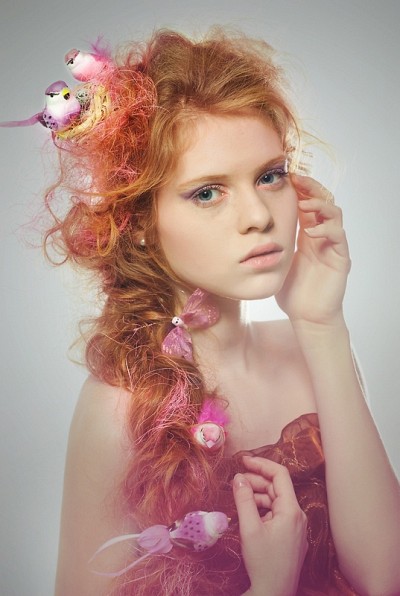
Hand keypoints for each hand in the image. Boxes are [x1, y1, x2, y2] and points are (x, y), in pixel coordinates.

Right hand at [233, 456, 307, 595]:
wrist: (274, 595)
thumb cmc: (263, 563)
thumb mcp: (249, 528)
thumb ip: (244, 499)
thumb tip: (238, 477)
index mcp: (291, 510)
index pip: (280, 475)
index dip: (261, 464)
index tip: (243, 461)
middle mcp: (298, 516)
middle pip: (277, 488)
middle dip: (256, 481)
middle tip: (235, 481)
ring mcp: (296, 528)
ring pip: (276, 502)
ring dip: (257, 496)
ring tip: (239, 496)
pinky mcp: (291, 538)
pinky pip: (277, 515)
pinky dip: (262, 509)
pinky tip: (248, 513)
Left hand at [276, 175, 350, 325]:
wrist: (307, 316)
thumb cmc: (292, 291)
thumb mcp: (277, 261)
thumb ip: (271, 244)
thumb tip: (246, 230)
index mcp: (306, 234)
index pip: (306, 202)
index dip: (299, 188)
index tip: (285, 176)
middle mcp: (321, 235)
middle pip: (322, 200)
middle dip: (310, 187)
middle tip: (297, 179)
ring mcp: (332, 245)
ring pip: (334, 213)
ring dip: (319, 205)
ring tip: (304, 204)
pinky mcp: (341, 258)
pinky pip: (338, 236)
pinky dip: (326, 229)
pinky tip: (310, 232)